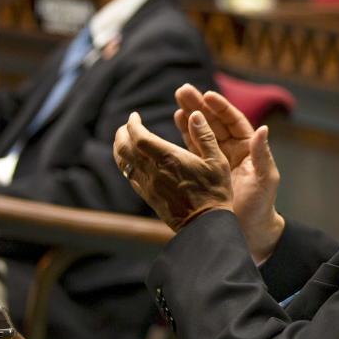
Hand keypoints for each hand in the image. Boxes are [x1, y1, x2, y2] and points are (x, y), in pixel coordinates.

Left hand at [114, 111, 233, 232]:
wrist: (205, 224)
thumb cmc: (215, 191)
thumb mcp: (217, 161)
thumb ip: (205, 136)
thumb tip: (195, 114)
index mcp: (169, 158)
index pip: (139, 137)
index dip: (132, 124)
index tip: (134, 116)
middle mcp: (153, 171)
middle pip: (124, 148)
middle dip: (122, 133)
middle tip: (127, 125)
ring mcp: (148, 185)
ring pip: (123, 163)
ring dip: (120, 148)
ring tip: (125, 140)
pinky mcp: (148, 197)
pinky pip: (130, 177)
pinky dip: (127, 164)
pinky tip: (134, 161)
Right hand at [174, 85, 284, 261]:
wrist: (248, 231)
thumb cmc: (261, 206)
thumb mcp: (265, 180)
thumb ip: (262, 155)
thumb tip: (263, 129)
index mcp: (247, 149)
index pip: (233, 122)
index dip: (221, 108)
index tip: (208, 95)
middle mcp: (231, 150)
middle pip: (214, 122)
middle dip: (200, 106)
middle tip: (183, 91)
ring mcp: (216, 159)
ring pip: (202, 132)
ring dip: (190, 116)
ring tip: (177, 101)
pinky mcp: (203, 170)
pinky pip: (193, 148)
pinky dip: (185, 134)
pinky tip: (175, 120)